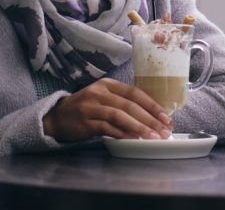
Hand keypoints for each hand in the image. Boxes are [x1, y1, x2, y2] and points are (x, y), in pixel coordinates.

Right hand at [42, 78, 172, 141]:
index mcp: (108, 84)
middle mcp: (99, 92)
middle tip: (164, 131)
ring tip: (152, 137)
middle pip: (130, 105)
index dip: (152, 105)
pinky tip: (133, 139)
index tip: (166, 117)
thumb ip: (123, 103)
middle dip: (150, 119)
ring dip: (139, 127)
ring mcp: (91, 106)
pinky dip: (122, 134)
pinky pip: (107, 128)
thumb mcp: (104, 98)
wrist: (58, 117)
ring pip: (120, 115)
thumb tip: (152, 117)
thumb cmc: (87, 108)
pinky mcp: (85, 121)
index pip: (135, 92)